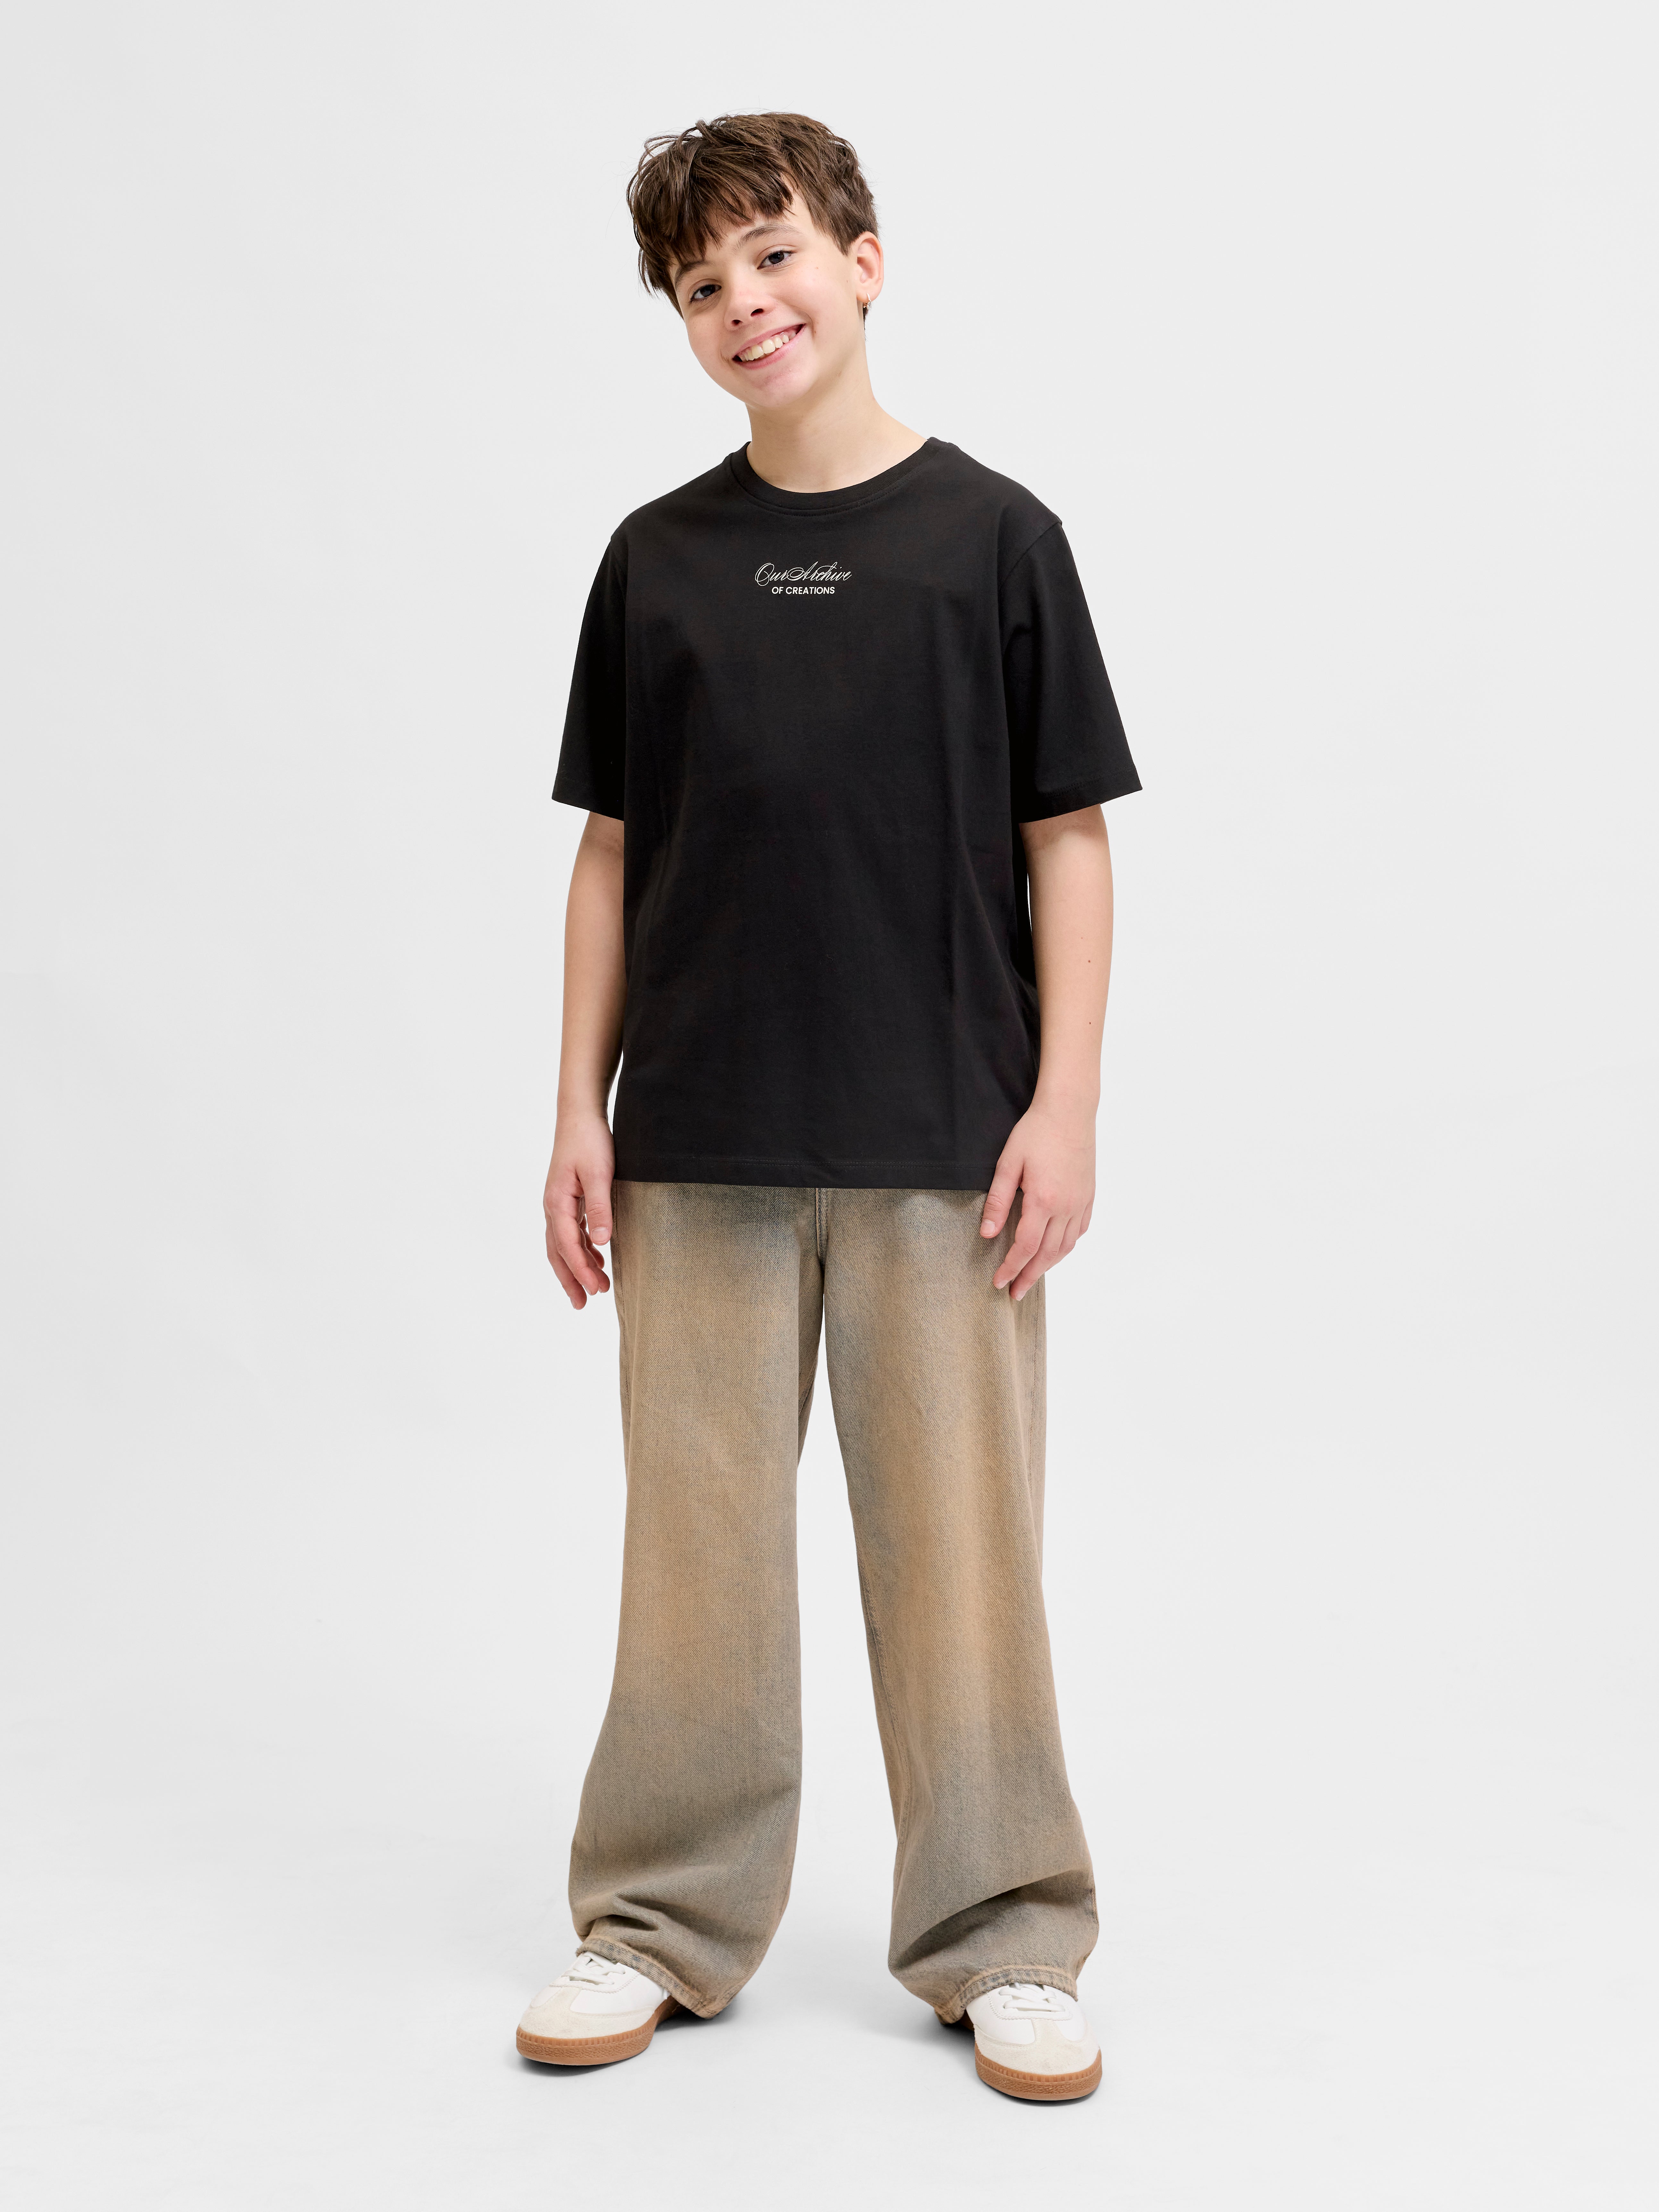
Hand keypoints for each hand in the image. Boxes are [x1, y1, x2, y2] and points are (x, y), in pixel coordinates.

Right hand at [543, 1110, 614, 1309]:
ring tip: (593, 1288)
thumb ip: (600, 1208)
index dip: (582, 1271)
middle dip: (570, 1279)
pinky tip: (597, 1256)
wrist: (579, 1114)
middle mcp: (553, 1207)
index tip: (597, 1290)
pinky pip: (571, 1231)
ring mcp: (558, 1203)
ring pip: (562, 1244)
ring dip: (575, 1267)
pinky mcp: (568, 1198)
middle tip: (583, 1305)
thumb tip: (601, 1243)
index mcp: (557, 1203)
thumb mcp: (599, 1174)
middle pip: (557, 1252)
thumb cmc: (589, 1140)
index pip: (568, 1246)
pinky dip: (581, 1248)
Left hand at [979, 1099, 1095, 1299]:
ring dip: (1049, 1265)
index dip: (1011, 1268)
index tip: (999, 1283)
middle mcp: (1066, 1206)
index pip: (1025, 1246)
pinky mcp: (1089, 1195)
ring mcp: (1081, 1202)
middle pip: (1047, 1254)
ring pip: (1066, 1246)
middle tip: (1015, 1293)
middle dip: (1030, 1276)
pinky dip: (1067, 1246)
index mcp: (1043, 1200)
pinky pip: (1080, 1230)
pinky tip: (1057, 1250)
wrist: (1069, 1110)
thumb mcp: (1008, 1163)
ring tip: (1033, 1276)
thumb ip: (998, 1201)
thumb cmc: (1035, 1132)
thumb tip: (987, 1234)